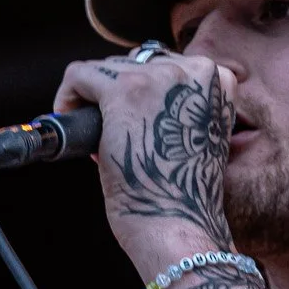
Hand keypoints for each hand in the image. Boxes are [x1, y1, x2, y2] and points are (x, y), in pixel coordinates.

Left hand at [55, 50, 240, 276]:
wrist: (180, 225)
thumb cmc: (185, 194)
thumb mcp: (198, 137)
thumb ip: (180, 107)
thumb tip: (133, 94)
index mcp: (220, 79)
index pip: (168, 64)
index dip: (143, 92)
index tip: (133, 117)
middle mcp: (194, 70)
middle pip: (136, 62)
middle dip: (117, 94)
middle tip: (110, 131)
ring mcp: (159, 78)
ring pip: (106, 69)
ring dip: (94, 98)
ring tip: (93, 131)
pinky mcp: (124, 91)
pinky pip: (80, 75)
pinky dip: (68, 96)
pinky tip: (68, 116)